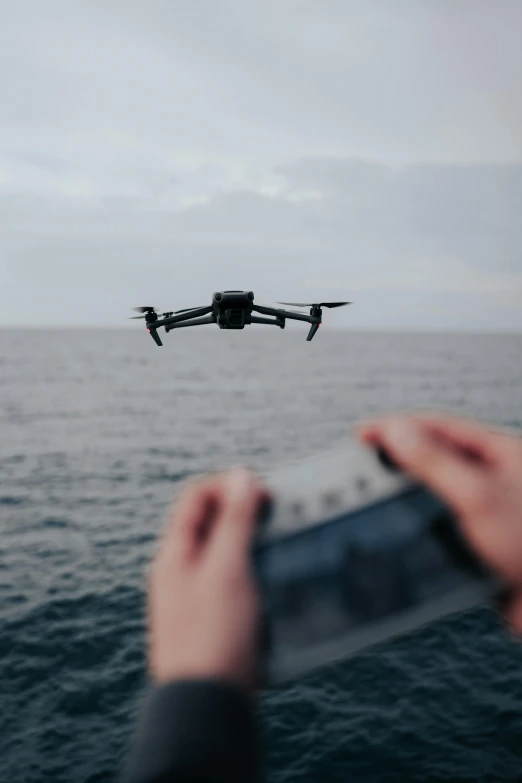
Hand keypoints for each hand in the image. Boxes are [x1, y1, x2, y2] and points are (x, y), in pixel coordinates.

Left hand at [148, 467, 266, 689]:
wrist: (207, 706)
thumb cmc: (213, 637)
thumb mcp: (228, 569)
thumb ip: (235, 521)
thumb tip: (241, 476)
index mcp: (175, 551)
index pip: (197, 495)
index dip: (230, 484)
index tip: (266, 490)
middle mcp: (181, 569)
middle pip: (212, 521)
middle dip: (245, 511)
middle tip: (279, 515)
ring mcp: (196, 594)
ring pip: (226, 550)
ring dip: (253, 540)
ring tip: (283, 543)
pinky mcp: (214, 618)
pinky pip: (234, 579)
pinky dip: (254, 568)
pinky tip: (275, 578)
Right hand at [358, 413, 521, 633]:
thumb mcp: (478, 496)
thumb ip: (436, 462)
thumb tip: (399, 434)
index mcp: (500, 452)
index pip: (438, 426)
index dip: (397, 426)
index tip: (366, 433)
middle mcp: (493, 475)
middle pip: (433, 454)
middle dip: (397, 455)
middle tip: (365, 461)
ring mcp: (485, 506)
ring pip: (433, 488)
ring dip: (405, 488)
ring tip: (376, 488)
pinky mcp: (477, 538)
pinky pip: (438, 518)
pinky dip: (416, 517)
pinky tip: (403, 520)